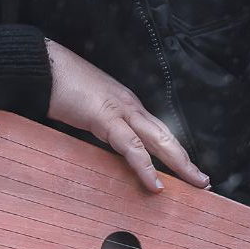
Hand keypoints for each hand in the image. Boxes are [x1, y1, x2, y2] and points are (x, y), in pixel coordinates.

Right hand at [45, 39, 210, 192]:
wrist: (45, 64)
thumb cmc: (60, 84)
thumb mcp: (86, 108)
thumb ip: (99, 124)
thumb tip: (103, 144)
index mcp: (126, 103)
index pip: (156, 130)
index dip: (173, 149)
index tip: (185, 167)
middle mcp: (129, 105)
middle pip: (165, 135)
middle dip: (186, 159)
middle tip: (204, 181)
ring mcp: (120, 109)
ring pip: (158, 139)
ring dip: (179, 162)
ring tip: (194, 182)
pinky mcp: (105, 117)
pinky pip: (131, 147)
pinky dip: (145, 167)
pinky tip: (155, 184)